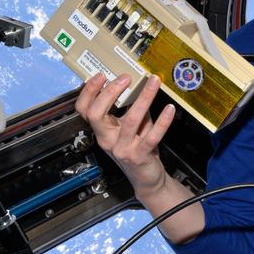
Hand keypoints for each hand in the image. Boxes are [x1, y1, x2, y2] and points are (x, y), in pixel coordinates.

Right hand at [75, 72, 175, 198]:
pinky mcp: (139, 157)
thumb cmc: (137, 147)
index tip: (101, 75)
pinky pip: (152, 137)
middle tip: (126, 78)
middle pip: (96, 115)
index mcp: (102, 131)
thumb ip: (131, 108)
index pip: (84, 110)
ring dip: (144, 98)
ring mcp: (122, 149)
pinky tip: (169, 109)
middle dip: (110, 93)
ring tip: (153, 82)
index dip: (89, 92)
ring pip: (130, 120)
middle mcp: (108, 140)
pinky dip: (162, 121)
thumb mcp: (130, 126)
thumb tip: (140, 82)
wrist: (146, 178)